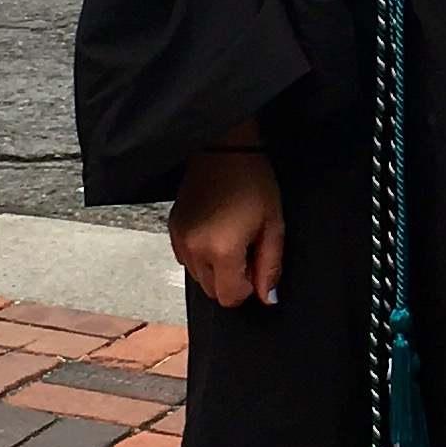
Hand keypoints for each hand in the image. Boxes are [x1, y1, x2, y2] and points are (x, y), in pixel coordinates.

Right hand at [170, 146, 283, 308]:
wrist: (224, 148)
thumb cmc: (253, 182)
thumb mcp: (273, 224)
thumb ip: (270, 265)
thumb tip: (267, 298)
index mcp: (221, 250)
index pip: (229, 297)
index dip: (248, 287)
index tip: (256, 263)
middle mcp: (194, 250)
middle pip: (212, 291)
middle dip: (232, 279)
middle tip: (246, 247)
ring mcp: (179, 240)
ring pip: (199, 277)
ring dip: (216, 268)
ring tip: (231, 236)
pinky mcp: (172, 229)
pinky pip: (187, 259)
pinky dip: (202, 254)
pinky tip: (216, 231)